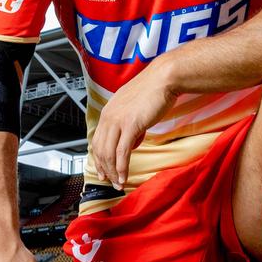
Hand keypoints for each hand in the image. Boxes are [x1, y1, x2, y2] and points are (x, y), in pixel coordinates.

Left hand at [89, 61, 177, 189]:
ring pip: (109, 153)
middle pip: (100, 149)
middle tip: (110, 181)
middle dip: (104, 169)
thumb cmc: (153, 91)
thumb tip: (132, 141)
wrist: (163, 78)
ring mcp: (118, 121)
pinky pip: (122, 152)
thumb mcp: (134, 109)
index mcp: (108, 112)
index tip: (103, 171)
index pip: (97, 140)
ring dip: (113, 172)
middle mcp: (109, 116)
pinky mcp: (131, 125)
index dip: (98, 158)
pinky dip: (122, 167)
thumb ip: (130, 124)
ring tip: (118, 183)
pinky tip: (124, 176)